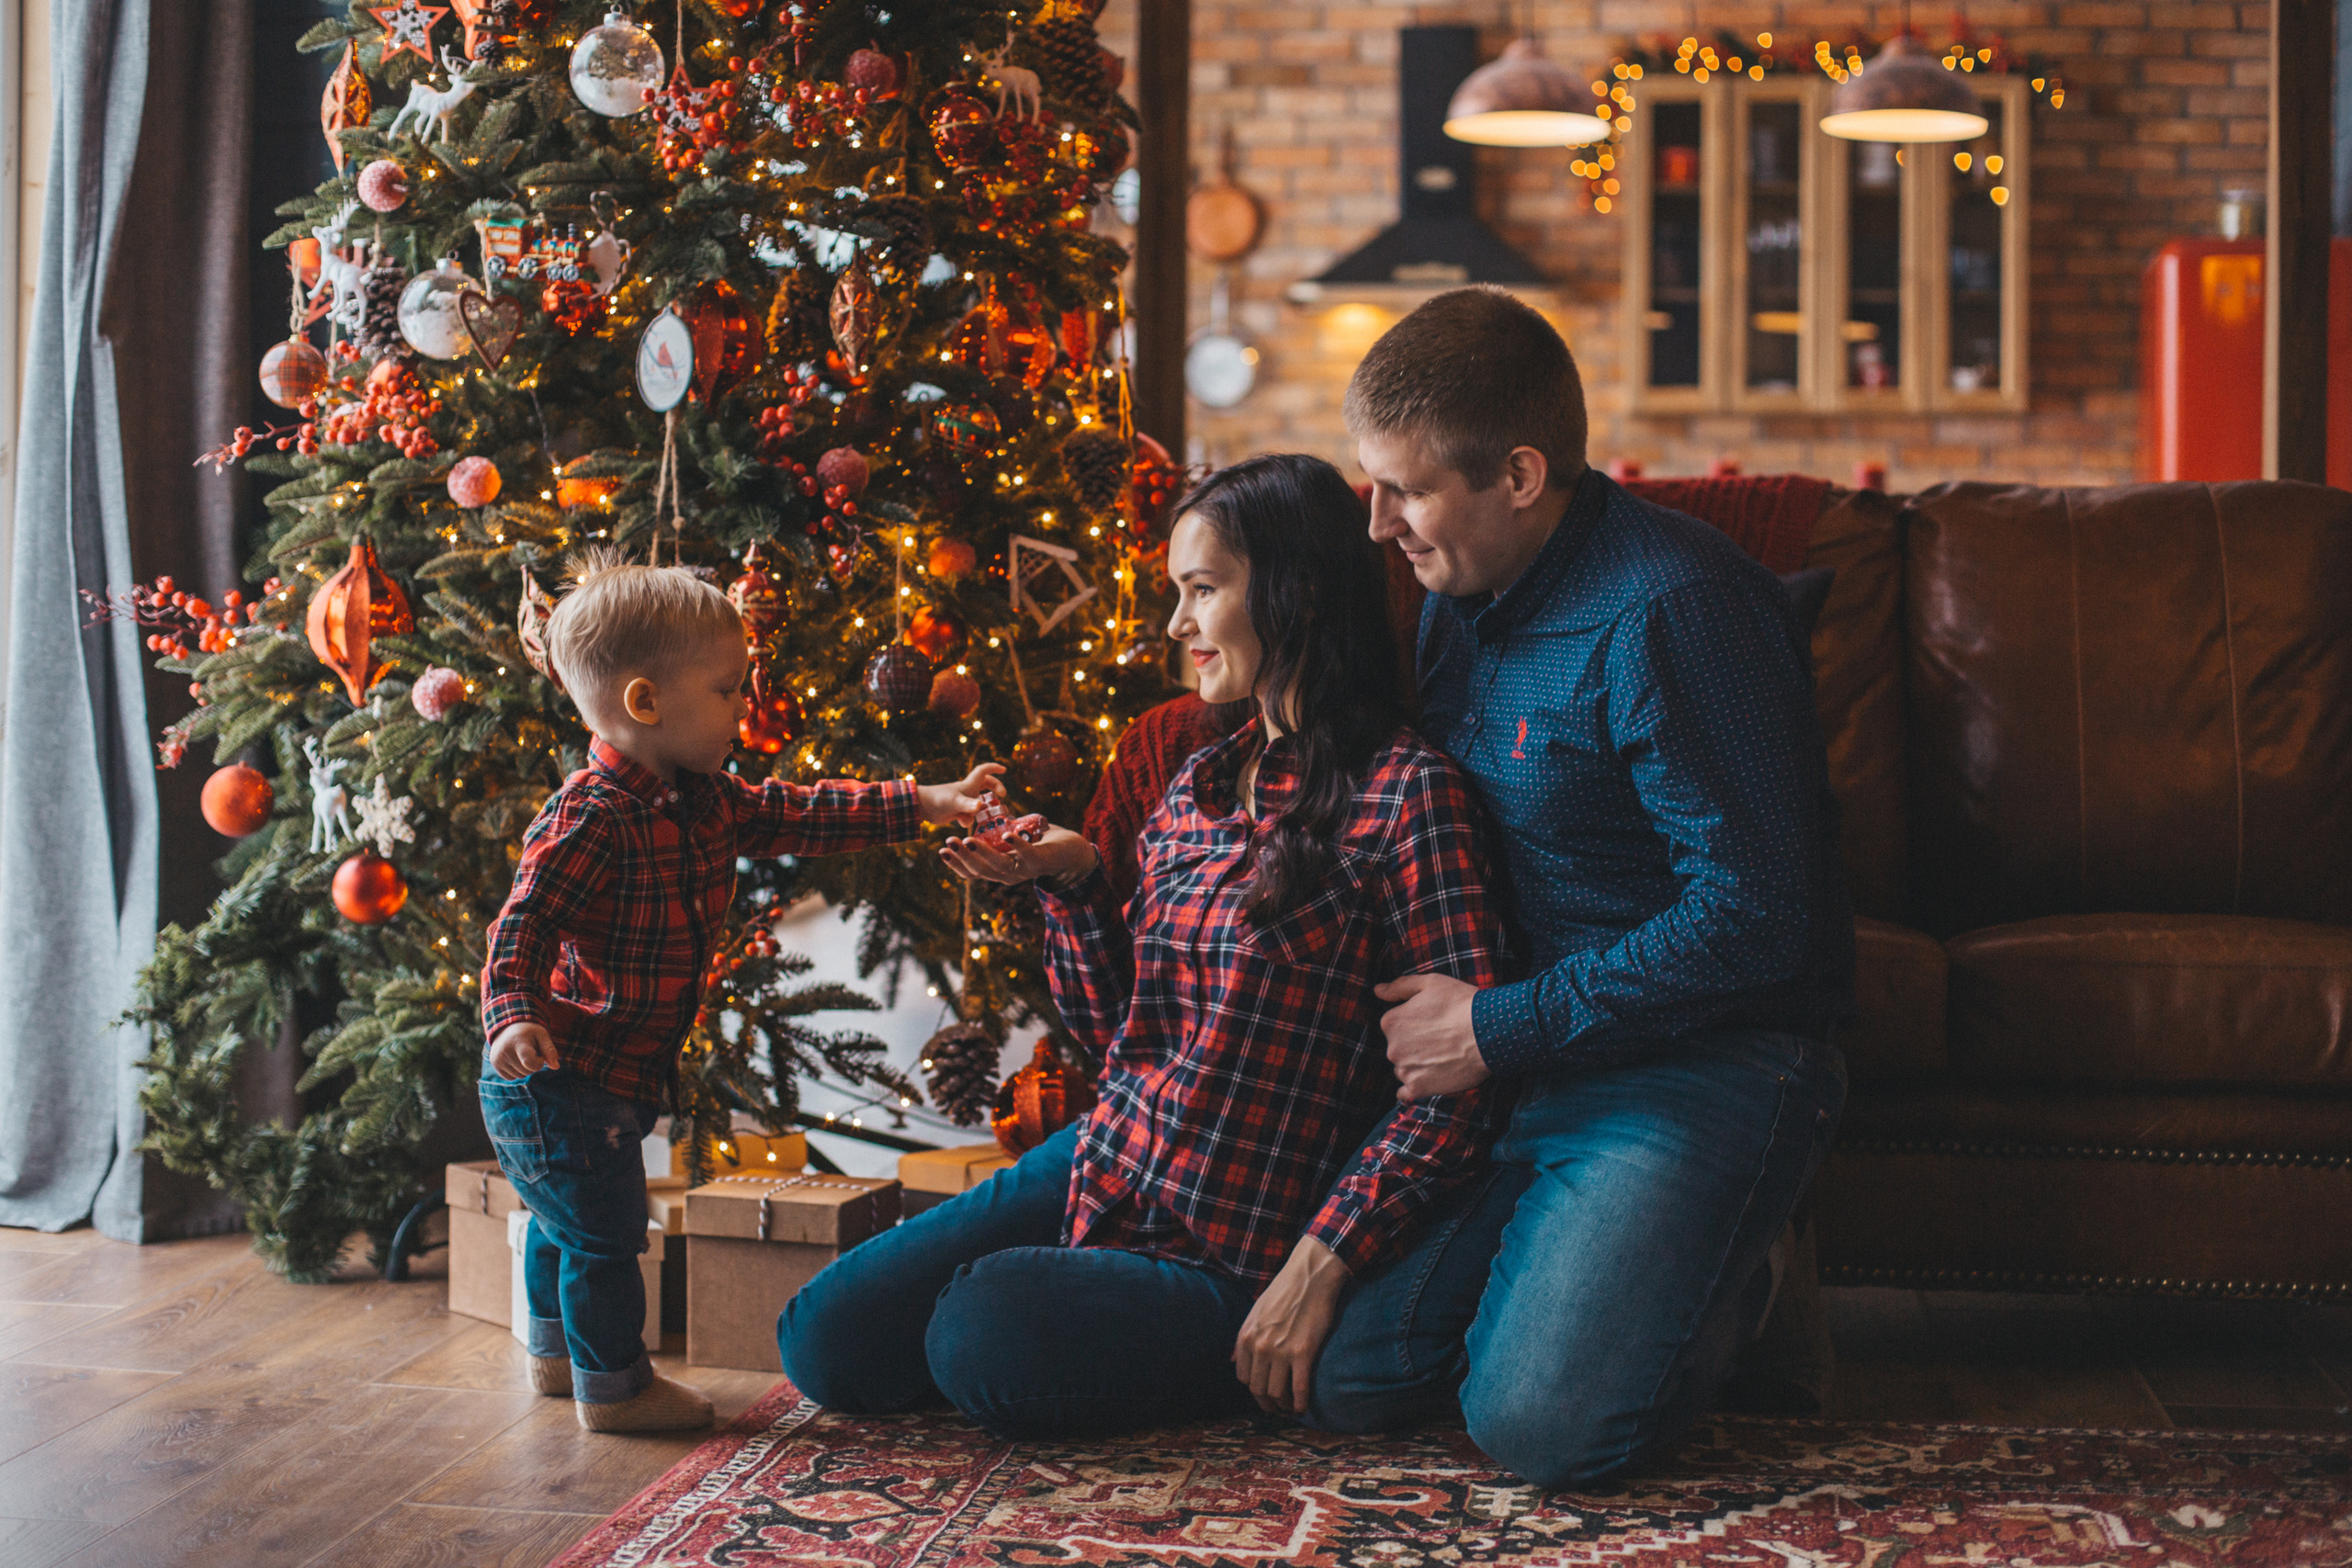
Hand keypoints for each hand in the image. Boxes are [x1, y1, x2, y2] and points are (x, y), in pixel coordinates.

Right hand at [487, 1021, 558, 1079]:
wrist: (508, 1027)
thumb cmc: (529, 1032)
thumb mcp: (542, 1036)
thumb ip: (550, 1050)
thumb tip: (556, 1067)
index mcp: (518, 1042)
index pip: (530, 1063)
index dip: (539, 1062)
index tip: (540, 1055)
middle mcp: (505, 1051)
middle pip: (527, 1071)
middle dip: (533, 1064)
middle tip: (530, 1051)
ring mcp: (498, 1058)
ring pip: (520, 1076)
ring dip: (525, 1068)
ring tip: (522, 1053)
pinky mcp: (495, 1064)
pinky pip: (511, 1078)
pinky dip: (516, 1071)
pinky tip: (515, 1059)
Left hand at [916, 762, 1007, 827]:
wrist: (921, 808)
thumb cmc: (938, 801)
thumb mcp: (955, 803)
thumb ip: (968, 805)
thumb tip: (980, 808)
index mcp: (968, 785)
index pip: (983, 771)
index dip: (994, 768)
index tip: (1004, 770)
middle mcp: (967, 791)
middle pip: (985, 783)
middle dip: (995, 787)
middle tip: (1002, 796)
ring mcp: (962, 801)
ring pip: (978, 802)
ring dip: (981, 809)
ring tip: (981, 815)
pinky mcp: (956, 811)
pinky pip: (968, 815)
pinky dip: (968, 820)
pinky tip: (961, 822)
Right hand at [937, 822, 1096, 886]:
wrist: (1070, 852)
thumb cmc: (1038, 844)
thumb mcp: (1012, 841)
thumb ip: (996, 835)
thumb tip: (980, 817)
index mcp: (999, 871)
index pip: (973, 873)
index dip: (956, 864)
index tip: (941, 851)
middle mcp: (1009, 876)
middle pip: (981, 871)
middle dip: (962, 857)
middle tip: (947, 843)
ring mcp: (1024, 870)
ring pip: (998, 866)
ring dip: (982, 853)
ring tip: (968, 839)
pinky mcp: (1039, 861)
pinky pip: (1026, 854)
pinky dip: (1015, 845)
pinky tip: (1005, 835)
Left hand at [1233, 1236, 1349, 1415]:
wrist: (1310, 1275)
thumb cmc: (1285, 1291)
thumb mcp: (1255, 1313)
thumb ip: (1247, 1338)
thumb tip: (1234, 1361)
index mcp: (1245, 1336)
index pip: (1243, 1378)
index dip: (1255, 1390)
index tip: (1266, 1393)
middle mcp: (1258, 1346)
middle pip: (1258, 1390)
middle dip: (1268, 1404)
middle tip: (1279, 1409)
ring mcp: (1280, 1351)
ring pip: (1276, 1394)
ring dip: (1284, 1407)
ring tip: (1292, 1409)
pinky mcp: (1302, 1353)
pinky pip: (1299, 1389)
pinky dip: (1301, 1404)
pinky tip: (1304, 1408)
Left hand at [1375, 972, 1489, 1099]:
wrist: (1489, 1033)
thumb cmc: (1461, 1004)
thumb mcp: (1430, 983)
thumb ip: (1399, 987)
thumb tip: (1377, 991)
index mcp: (1391, 1022)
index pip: (1395, 1025)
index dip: (1415, 1022)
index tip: (1434, 1022)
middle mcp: (1392, 1048)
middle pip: (1399, 1048)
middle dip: (1415, 1045)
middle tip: (1441, 1039)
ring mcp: (1404, 1070)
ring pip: (1404, 1068)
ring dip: (1417, 1065)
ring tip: (1443, 1057)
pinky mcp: (1419, 1088)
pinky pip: (1406, 1092)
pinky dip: (1414, 1087)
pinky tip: (1428, 1079)